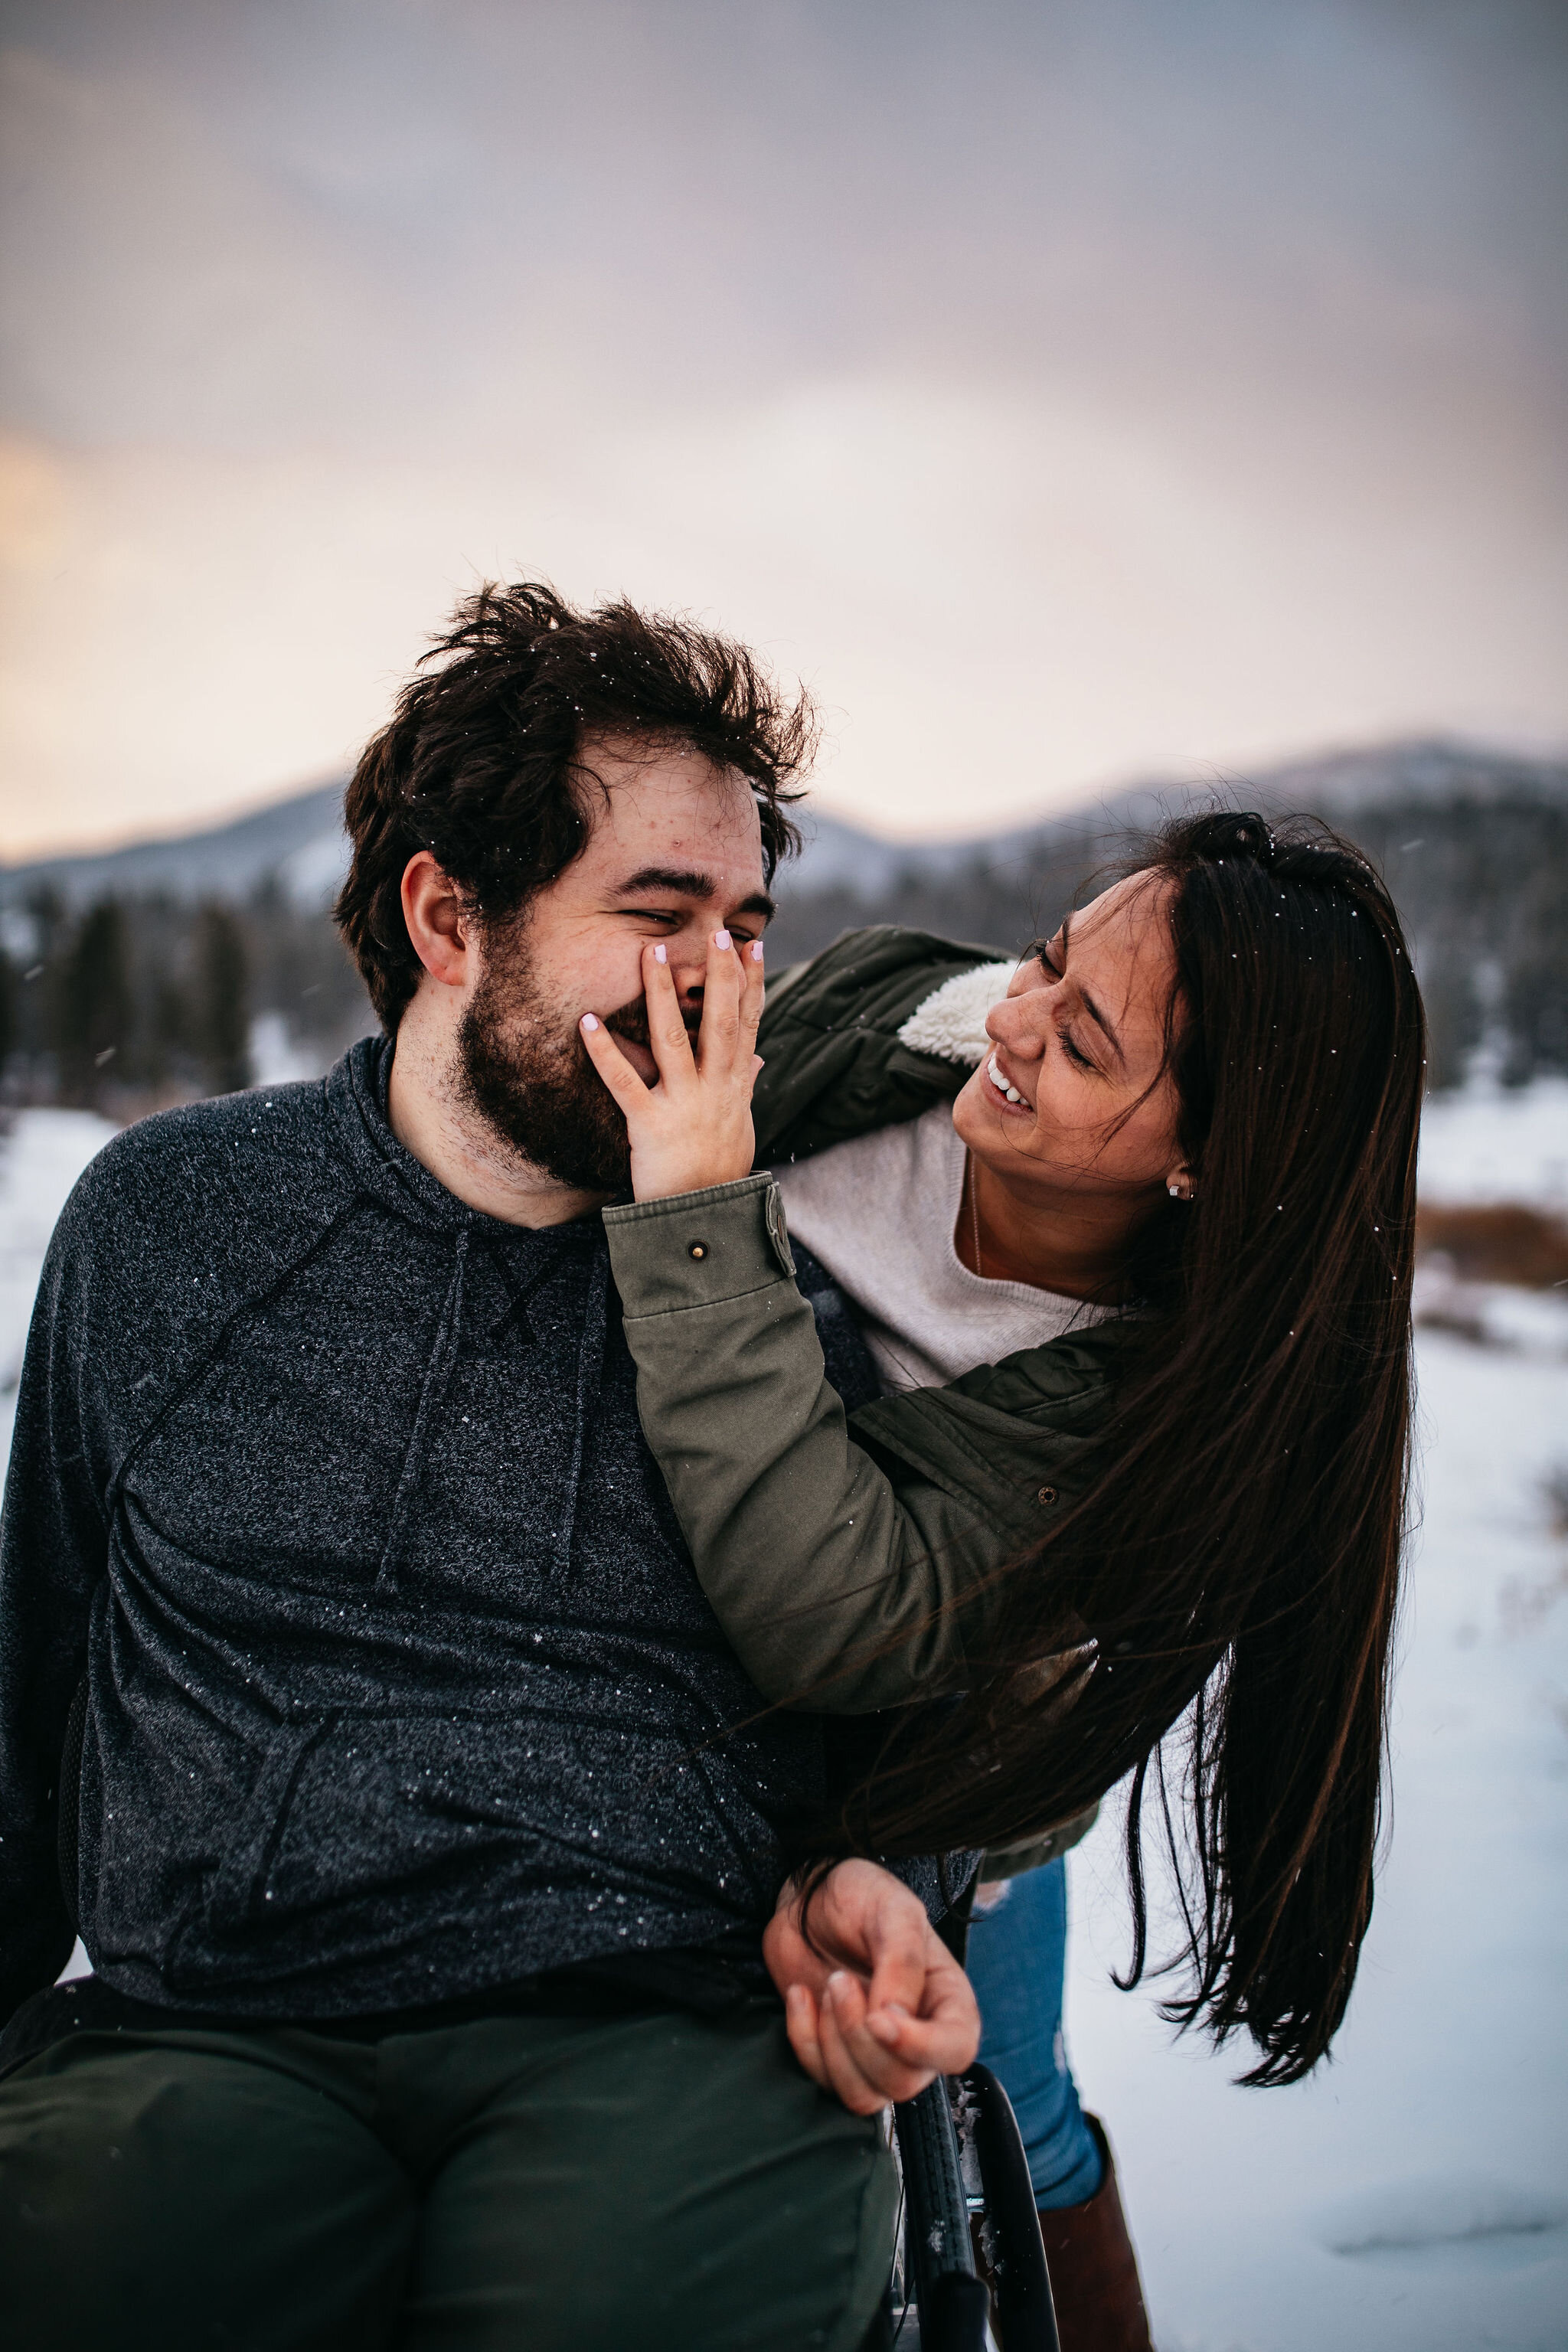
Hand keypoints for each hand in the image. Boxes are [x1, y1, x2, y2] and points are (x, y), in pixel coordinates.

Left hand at [579, 931, 765, 1200]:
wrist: (705, 1219)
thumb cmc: (721, 1172)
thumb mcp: (741, 1126)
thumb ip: (745, 1086)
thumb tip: (758, 1057)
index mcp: (736, 1086)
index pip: (749, 1024)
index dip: (753, 983)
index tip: (754, 945)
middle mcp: (715, 1089)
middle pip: (719, 1022)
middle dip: (720, 975)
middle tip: (717, 932)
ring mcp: (683, 1105)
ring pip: (672, 1039)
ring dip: (662, 993)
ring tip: (652, 952)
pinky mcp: (649, 1124)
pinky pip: (624, 1082)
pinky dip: (604, 1051)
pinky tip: (587, 1021)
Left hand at [763, 1858, 980, 2115]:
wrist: (808, 1897)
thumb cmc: (860, 1897)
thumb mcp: (891, 1910)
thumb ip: (901, 1961)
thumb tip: (893, 2019)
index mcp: (946, 2000)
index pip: (956, 2050)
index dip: (922, 2047)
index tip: (879, 2017)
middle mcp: (918, 2037)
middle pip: (902, 2081)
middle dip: (859, 2037)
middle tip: (839, 1980)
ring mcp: (876, 2053)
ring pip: (864, 2096)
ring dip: (833, 2045)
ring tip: (827, 1987)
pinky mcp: (835, 2059)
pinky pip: (823, 2083)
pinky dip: (804, 2041)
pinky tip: (801, 1996)